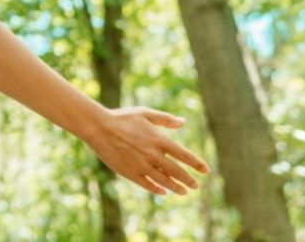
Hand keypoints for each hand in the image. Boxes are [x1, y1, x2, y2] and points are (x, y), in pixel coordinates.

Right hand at [84, 106, 210, 196]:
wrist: (99, 127)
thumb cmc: (122, 118)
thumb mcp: (145, 113)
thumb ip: (165, 119)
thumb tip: (183, 122)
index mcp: (159, 140)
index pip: (184, 155)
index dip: (196, 164)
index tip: (205, 171)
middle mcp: (153, 155)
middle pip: (177, 172)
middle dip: (189, 180)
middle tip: (195, 186)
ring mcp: (142, 166)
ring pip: (165, 182)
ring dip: (176, 188)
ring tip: (183, 191)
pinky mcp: (130, 173)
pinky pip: (148, 185)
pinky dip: (158, 190)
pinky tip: (163, 191)